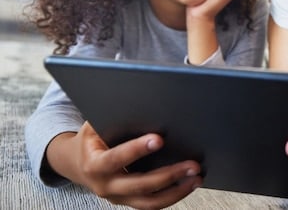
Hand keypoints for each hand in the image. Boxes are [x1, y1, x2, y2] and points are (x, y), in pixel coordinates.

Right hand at [47, 122, 201, 208]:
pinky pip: (152, 204)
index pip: (116, 158)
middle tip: (192, 165)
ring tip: (197, 178)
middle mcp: (106, 186)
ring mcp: (118, 197)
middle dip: (169, 175)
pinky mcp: (129, 201)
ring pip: (150, 202)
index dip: (137, 149)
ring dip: (177, 190)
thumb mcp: (94, 126)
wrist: (77, 164)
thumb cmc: (91, 139)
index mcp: (95, 164)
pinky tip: (189, 184)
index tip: (159, 139)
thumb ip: (113, 118)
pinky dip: (173, 195)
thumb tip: (139, 101)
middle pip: (140, 185)